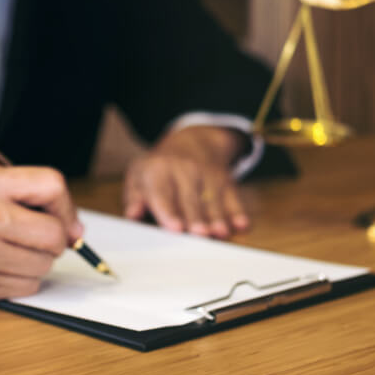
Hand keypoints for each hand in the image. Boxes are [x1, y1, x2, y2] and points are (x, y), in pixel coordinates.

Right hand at [0, 167, 82, 304]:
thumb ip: (23, 195)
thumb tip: (74, 229)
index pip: (51, 185)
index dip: (66, 205)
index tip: (63, 217)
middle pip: (54, 234)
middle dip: (54, 239)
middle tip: (34, 237)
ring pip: (44, 265)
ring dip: (37, 262)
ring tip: (9, 251)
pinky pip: (25, 287)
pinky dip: (21, 280)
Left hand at [123, 125, 248, 238]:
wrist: (195, 140)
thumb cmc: (161, 166)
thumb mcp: (141, 173)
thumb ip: (135, 196)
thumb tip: (132, 214)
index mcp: (159, 171)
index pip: (162, 193)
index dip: (168, 211)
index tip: (175, 228)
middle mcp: (185, 171)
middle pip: (190, 200)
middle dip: (196, 218)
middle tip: (199, 235)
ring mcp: (208, 176)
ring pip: (213, 201)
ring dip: (218, 218)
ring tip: (220, 233)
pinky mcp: (227, 182)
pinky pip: (234, 198)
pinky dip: (239, 212)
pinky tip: (242, 225)